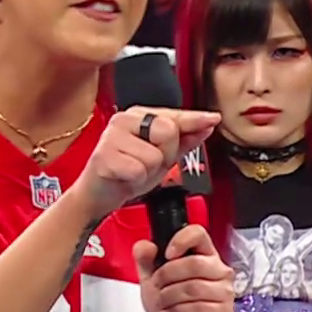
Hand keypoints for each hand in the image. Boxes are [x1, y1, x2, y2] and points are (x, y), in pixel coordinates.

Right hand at [74, 107, 222, 218]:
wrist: (98, 195)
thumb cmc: (127, 173)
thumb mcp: (163, 157)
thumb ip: (184, 141)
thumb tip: (207, 126)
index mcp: (140, 116)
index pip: (174, 116)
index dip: (194, 120)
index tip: (213, 118)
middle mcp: (124, 119)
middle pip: (168, 132)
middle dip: (165, 155)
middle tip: (147, 164)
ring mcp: (112, 136)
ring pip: (154, 155)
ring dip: (149, 171)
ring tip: (134, 171)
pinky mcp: (104, 155)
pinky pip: (138, 170)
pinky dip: (135, 180)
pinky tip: (123, 177)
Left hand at [133, 223, 234, 311]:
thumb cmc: (168, 302)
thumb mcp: (150, 278)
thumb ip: (145, 259)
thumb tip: (145, 246)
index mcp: (204, 255)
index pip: (199, 234)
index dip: (181, 240)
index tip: (166, 254)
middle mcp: (219, 271)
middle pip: (194, 264)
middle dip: (167, 276)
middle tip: (157, 286)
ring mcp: (225, 293)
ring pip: (194, 287)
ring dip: (169, 296)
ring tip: (161, 303)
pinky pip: (198, 308)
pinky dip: (177, 311)